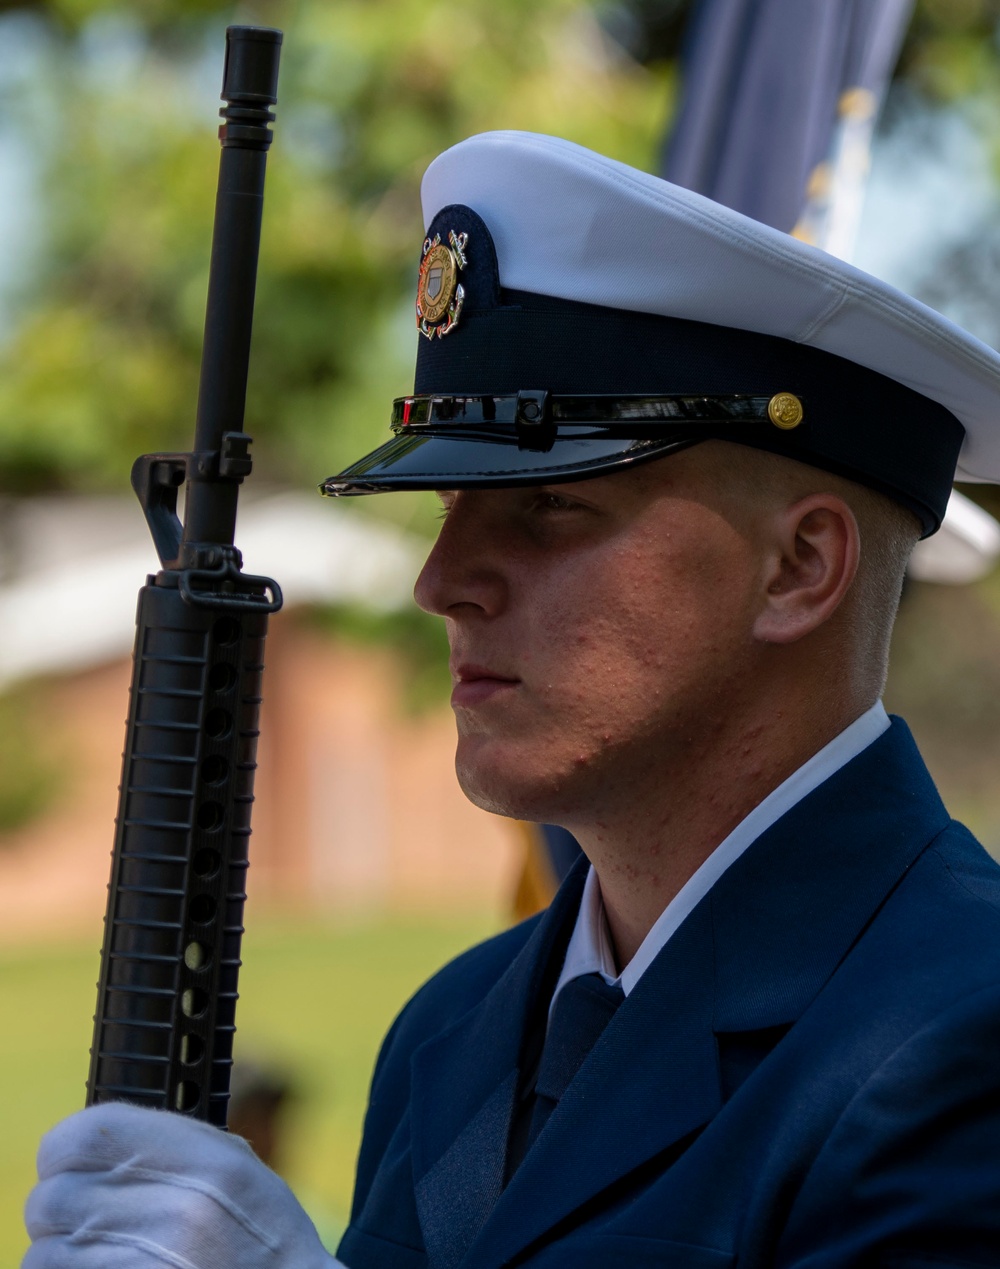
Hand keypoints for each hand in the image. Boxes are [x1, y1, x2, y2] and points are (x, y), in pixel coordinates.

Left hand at [23, 1102, 345, 1267]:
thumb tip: (94, 1136)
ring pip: (46, 1253)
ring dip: (63, 1256)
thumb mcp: (236, 1167)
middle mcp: (178, 1213)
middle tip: (89, 1221)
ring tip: (104, 1256)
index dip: (66, 1152)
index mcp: (207, 1164)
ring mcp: (150, 1266)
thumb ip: (170, 1142)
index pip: (83, 1138)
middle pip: (53, 1199)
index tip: (74, 1166)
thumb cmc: (264, 1239)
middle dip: (61, 1212)